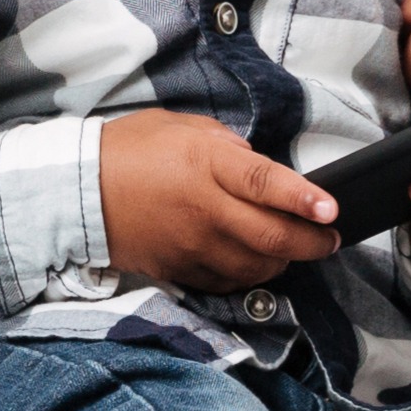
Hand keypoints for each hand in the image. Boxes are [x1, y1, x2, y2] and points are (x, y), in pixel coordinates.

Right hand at [95, 109, 343, 291]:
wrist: (78, 191)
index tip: (332, 210)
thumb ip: (228, 145)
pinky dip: (249, 275)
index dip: (304, 199)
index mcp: (205, 163)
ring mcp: (192, 245)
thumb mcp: (182, 127)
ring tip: (294, 249)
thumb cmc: (130, 150)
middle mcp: (203, 208)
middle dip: (312, 241)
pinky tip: (256, 263)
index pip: (267, 184)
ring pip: (256, 267)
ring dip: (284, 261)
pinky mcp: (180, 269)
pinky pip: (228, 282)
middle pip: (272, 236)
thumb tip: (259, 165)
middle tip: (330, 238)